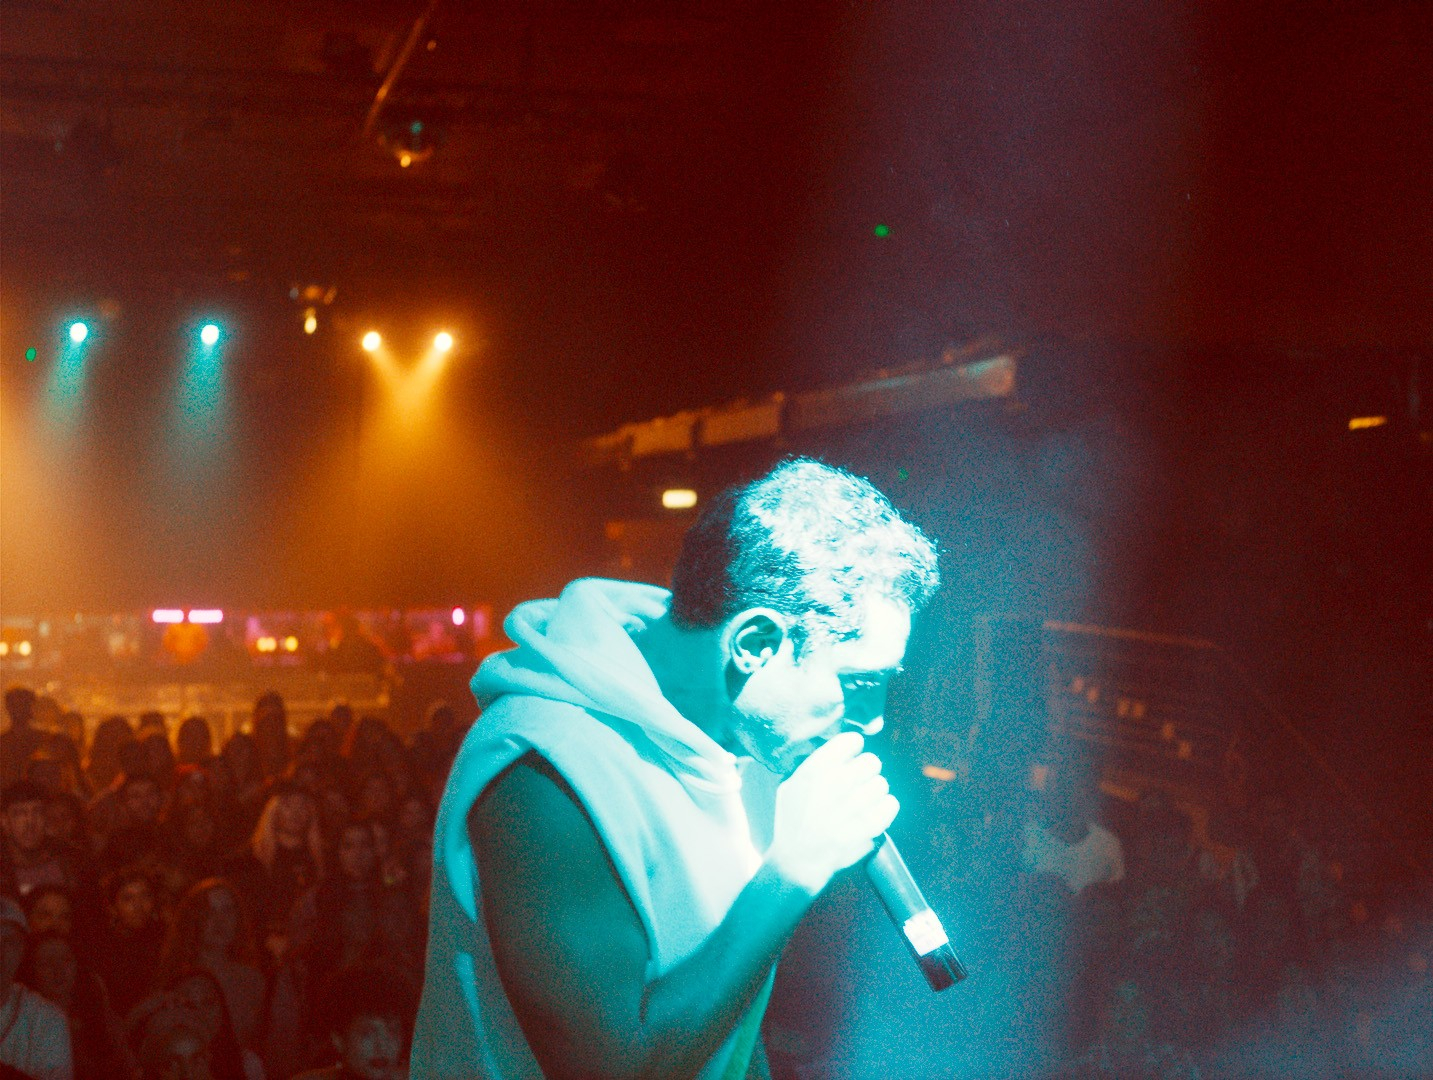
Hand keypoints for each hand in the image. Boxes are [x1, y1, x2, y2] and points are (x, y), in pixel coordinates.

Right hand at [765, 731, 898, 894]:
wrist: (799, 861)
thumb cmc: (792, 821)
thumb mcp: (790, 785)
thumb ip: (813, 765)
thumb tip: (837, 751)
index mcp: (817, 769)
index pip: (852, 740)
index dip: (852, 749)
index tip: (849, 759)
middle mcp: (838, 783)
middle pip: (872, 761)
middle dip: (865, 771)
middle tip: (857, 783)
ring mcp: (856, 805)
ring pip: (882, 783)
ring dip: (874, 791)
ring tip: (862, 802)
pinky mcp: (870, 825)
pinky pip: (891, 804)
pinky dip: (884, 807)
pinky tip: (872, 812)